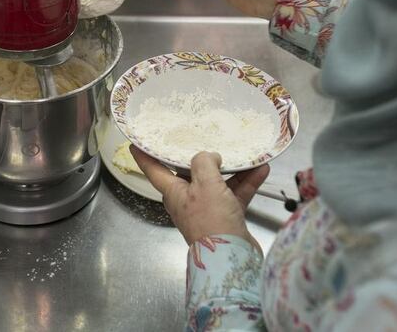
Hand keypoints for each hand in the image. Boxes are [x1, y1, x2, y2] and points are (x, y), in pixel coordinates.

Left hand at [131, 146, 268, 252]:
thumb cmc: (211, 221)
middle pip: (190, 173)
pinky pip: (235, 193)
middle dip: (199, 158)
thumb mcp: (204, 183)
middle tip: (202, 138)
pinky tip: (260, 170)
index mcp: (173, 192)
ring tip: (244, 153)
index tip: (136, 144)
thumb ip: (204, 163)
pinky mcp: (225, 216)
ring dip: (231, 169)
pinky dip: (246, 182)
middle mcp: (187, 200)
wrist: (232, 257)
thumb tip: (210, 157)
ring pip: (217, 183)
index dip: (145, 156)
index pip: (154, 169)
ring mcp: (206, 209)